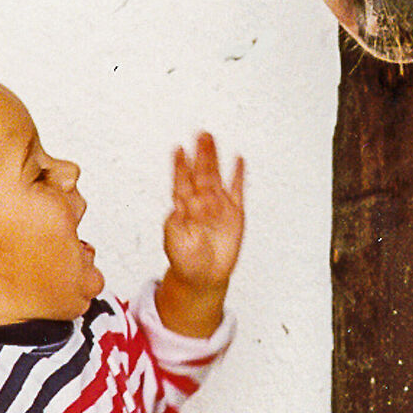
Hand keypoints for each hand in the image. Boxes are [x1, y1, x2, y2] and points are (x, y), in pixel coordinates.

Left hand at [158, 134, 244, 337]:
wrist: (204, 277)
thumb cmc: (186, 260)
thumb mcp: (175, 242)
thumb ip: (177, 223)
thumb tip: (179, 207)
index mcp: (184, 208)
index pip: (182, 182)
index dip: (180, 166)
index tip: (179, 150)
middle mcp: (201, 203)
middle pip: (200, 174)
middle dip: (200, 155)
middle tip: (200, 136)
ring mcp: (218, 206)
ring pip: (216, 177)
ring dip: (214, 159)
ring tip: (212, 141)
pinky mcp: (234, 214)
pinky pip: (237, 191)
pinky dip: (238, 176)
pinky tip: (238, 160)